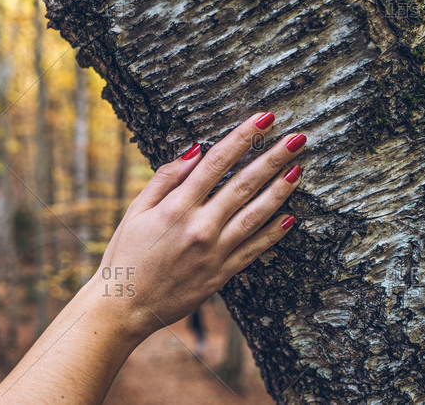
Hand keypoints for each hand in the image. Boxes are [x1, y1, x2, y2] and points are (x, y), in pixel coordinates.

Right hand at [86, 112, 304, 337]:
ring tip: (299, 168)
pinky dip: (274, 233)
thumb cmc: (126, 254)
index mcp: (177, 207)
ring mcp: (215, 252)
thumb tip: (195, 150)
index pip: (217, 163)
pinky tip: (291, 217)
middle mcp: (200, 227)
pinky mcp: (222, 273)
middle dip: (272, 158)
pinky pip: (254, 249)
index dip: (242, 137)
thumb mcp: (136, 210)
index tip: (263, 119)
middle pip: (243, 184)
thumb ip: (165, 178)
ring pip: (256, 215)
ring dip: (280, 190)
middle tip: (297, 137)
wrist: (125, 305)